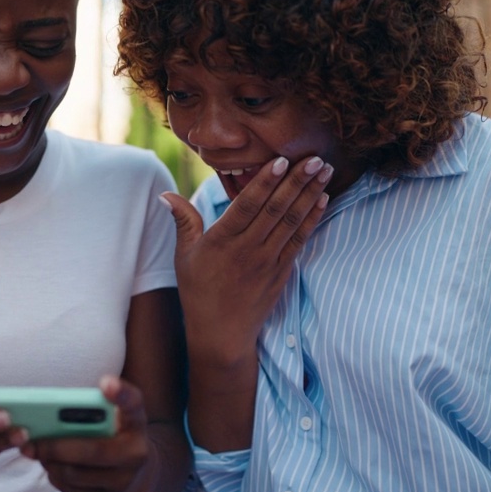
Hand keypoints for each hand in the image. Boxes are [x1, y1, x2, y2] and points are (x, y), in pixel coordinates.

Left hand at [21, 376, 151, 491]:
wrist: (140, 475)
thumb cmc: (118, 434)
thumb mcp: (118, 415)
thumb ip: (97, 404)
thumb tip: (52, 406)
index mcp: (136, 421)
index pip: (133, 403)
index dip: (120, 393)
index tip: (105, 382)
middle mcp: (137, 452)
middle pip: (92, 451)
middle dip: (56, 447)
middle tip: (32, 442)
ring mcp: (124, 481)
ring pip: (75, 474)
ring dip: (51, 463)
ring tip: (37, 453)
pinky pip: (73, 490)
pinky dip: (56, 477)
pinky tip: (51, 467)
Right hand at [162, 156, 330, 366]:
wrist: (221, 334)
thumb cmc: (198, 292)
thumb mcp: (183, 256)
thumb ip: (183, 221)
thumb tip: (165, 194)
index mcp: (222, 242)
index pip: (247, 206)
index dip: (266, 183)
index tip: (282, 161)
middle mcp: (248, 250)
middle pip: (276, 209)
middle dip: (297, 181)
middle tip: (314, 157)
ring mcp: (268, 261)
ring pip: (292, 221)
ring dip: (310, 194)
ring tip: (325, 170)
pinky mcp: (282, 271)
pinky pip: (300, 240)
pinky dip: (312, 218)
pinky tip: (322, 199)